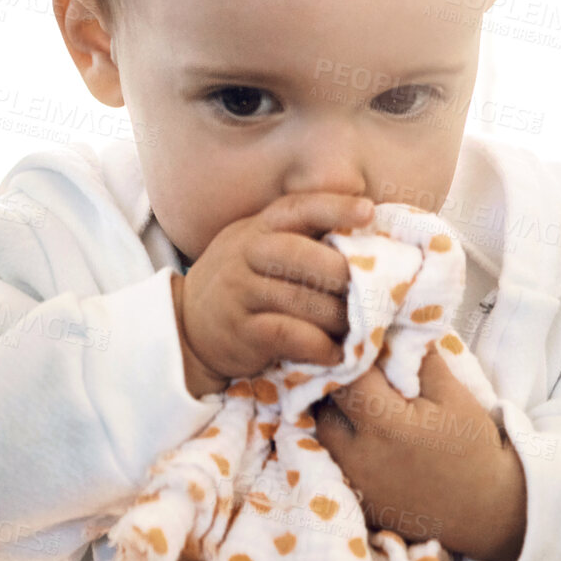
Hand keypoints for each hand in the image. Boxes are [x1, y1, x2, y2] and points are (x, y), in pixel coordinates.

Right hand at [173, 192, 374, 392]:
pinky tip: (335, 353)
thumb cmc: (242, 284)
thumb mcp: (258, 247)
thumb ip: (299, 234)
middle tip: (372, 293)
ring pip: (300, 299)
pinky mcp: (240, 331)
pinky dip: (319, 346)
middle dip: (342, 274)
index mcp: (258, 227)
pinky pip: (288, 334)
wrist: (189, 326)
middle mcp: (244, 253)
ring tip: (358, 329)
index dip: (333, 207)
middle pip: (300, 254)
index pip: (297, 208)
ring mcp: (238, 291)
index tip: (367, 212)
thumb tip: (364, 220)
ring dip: (338, 318)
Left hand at [313, 350, 526, 560]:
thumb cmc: (473, 449)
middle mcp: (359, 455)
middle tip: (353, 372)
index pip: (344, 375)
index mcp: (385, 424)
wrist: (487, 511)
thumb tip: (394, 326)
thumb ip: (420, 359)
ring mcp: (353, 481)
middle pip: (322, 404)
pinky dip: (338, 444)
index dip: (348, 356)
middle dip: (334, 384)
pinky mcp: (354, 500)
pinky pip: (330, 461)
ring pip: (320, 432)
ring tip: (357, 403)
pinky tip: (358, 434)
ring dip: (332, 414)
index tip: (357, 345)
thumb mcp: (454, 396)